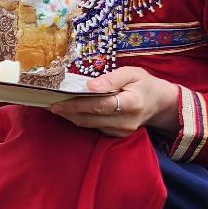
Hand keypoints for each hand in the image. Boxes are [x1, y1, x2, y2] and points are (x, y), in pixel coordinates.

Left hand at [48, 67, 182, 138]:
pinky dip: (82, 119)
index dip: (77, 105)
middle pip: (91, 118)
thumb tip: (90, 85)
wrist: (159, 104)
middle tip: (49, 103)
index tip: (57, 103)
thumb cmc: (143, 84)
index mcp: (132, 102)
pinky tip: (72, 111)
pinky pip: (95, 128)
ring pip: (90, 125)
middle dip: (68, 112)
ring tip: (56, 106)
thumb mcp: (132, 73)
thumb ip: (112, 78)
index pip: (100, 105)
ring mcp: (122, 131)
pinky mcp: (117, 136)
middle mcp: (126, 121)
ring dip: (72, 116)